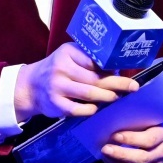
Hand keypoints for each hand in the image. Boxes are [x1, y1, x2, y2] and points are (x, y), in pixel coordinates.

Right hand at [14, 43, 139, 122]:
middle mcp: (61, 68)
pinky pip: (78, 109)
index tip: (124, 71)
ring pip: (89, 93)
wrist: (30, 86)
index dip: (111, 67)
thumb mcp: (68, 57)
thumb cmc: (57, 70)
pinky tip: (96, 108)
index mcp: (67, 53)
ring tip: (116, 97)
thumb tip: (117, 68)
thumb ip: (88, 60)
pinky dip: (90, 109)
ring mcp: (57, 87)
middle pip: (95, 78)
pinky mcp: (55, 104)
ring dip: (106, 97)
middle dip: (116, 83)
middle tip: (132, 87)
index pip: (94, 60)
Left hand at [100, 123, 162, 162]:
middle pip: (144, 157)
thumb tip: (110, 119)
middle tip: (105, 149)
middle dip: (122, 154)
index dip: (131, 139)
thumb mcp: (139, 117)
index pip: (149, 139)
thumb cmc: (140, 123)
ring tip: (105, 157)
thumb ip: (129, 118)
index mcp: (162, 134)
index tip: (114, 136)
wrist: (148, 134)